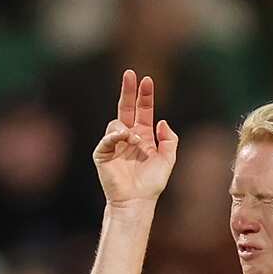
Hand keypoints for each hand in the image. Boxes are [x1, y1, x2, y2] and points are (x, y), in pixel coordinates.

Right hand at [92, 70, 179, 205]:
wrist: (138, 200)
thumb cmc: (152, 182)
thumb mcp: (168, 159)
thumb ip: (169, 140)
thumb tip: (162, 121)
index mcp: (143, 136)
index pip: (143, 111)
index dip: (145, 96)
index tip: (147, 80)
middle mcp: (128, 137)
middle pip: (126, 108)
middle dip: (128, 91)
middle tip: (129, 74)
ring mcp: (114, 144)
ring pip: (117, 123)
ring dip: (128, 129)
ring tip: (136, 142)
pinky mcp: (102, 154)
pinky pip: (107, 139)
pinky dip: (116, 137)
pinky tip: (124, 139)